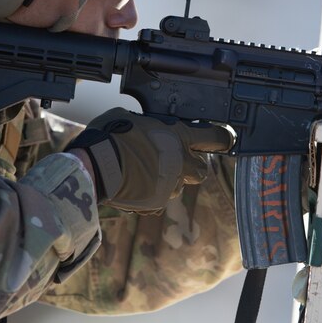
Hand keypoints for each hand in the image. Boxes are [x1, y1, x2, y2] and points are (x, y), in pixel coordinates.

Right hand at [67, 108, 234, 211]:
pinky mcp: (156, 203)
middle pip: (201, 169)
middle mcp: (181, 163)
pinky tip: (133, 185)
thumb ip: (149, 126)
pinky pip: (158, 199)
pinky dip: (149, 194)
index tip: (224, 139)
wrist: (96, 166)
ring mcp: (170, 185)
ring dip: (168, 180)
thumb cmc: (111, 135)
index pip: (215, 137)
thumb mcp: (131, 119)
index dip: (222, 138)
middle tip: (176, 160)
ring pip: (178, 186)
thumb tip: (146, 127)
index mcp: (179, 137)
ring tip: (144, 173)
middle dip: (192, 166)